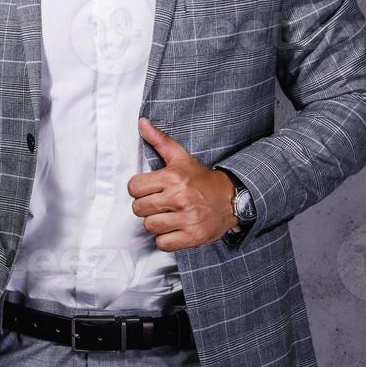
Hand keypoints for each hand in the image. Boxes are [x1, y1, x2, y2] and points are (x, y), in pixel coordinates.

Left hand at [129, 118, 237, 251]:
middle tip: (160, 204)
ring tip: (168, 216)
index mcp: (173, 178)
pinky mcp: (193, 236)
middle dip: (147, 207)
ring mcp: (186, 219)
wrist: (231, 199)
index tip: (150, 190)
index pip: (134, 187)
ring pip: (150, 226)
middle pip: (139, 208)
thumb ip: (159, 140)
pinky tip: (174, 229)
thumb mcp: (181, 157)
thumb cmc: (201, 179)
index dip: (139, 190)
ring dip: (156, 223)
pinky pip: (163, 243)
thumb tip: (141, 123)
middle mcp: (179, 198)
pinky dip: (166, 239)